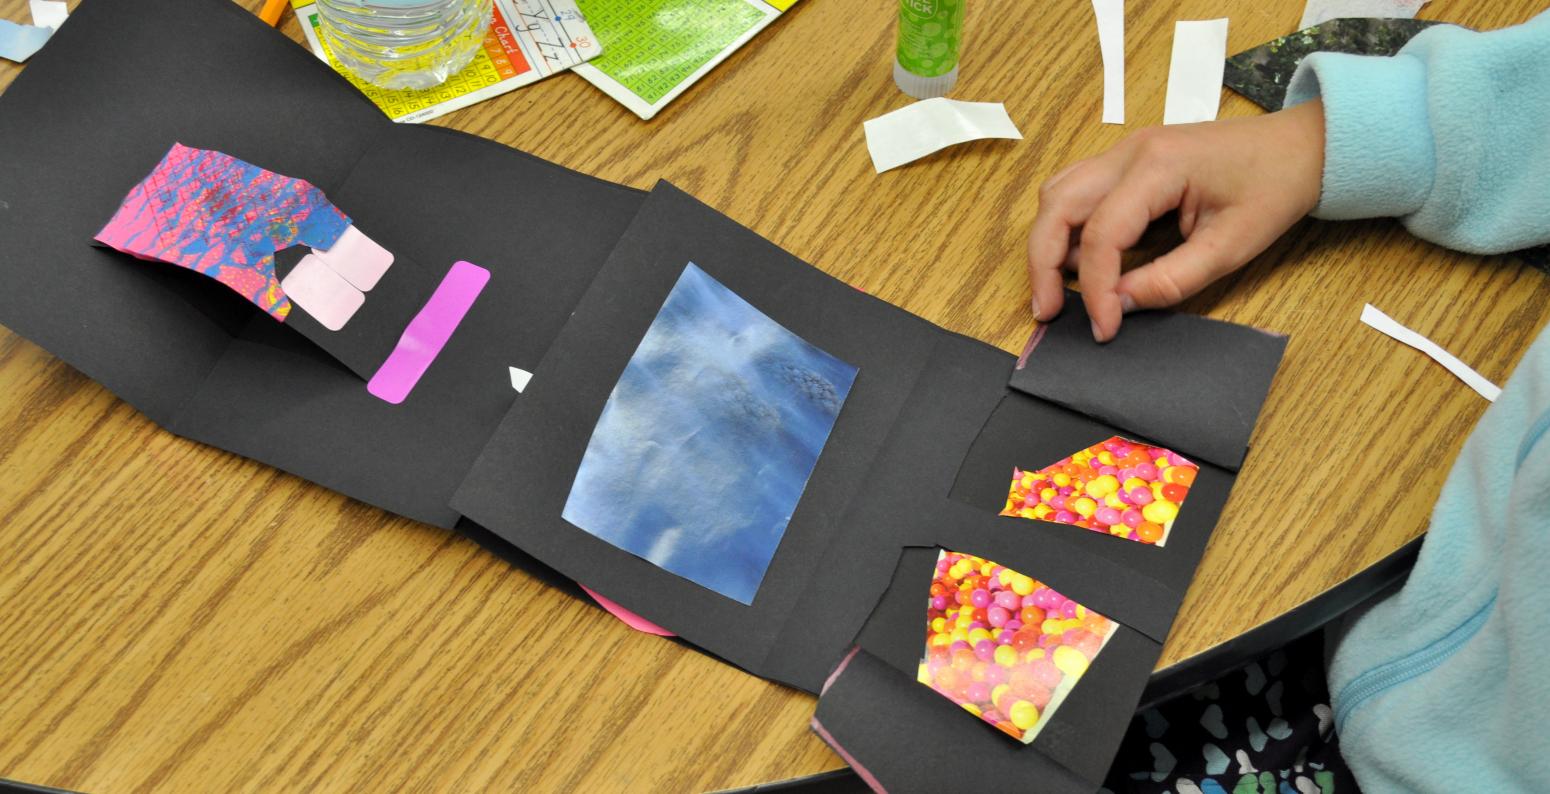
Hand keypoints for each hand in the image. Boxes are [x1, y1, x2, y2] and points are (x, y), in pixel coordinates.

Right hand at [1027, 99, 1325, 341]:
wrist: (1298, 147)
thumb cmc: (1273, 187)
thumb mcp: (1231, 247)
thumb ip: (1171, 280)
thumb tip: (1121, 305)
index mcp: (1158, 165)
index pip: (1102, 232)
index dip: (1096, 287)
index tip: (1104, 327)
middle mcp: (1130, 151)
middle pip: (1058, 205)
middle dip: (1043, 263)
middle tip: (1048, 311)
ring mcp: (1124, 151)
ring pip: (1058, 193)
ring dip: (1049, 241)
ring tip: (1057, 289)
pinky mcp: (1127, 162)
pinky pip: (1076, 190)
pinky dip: (1065, 226)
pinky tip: (1077, 260)